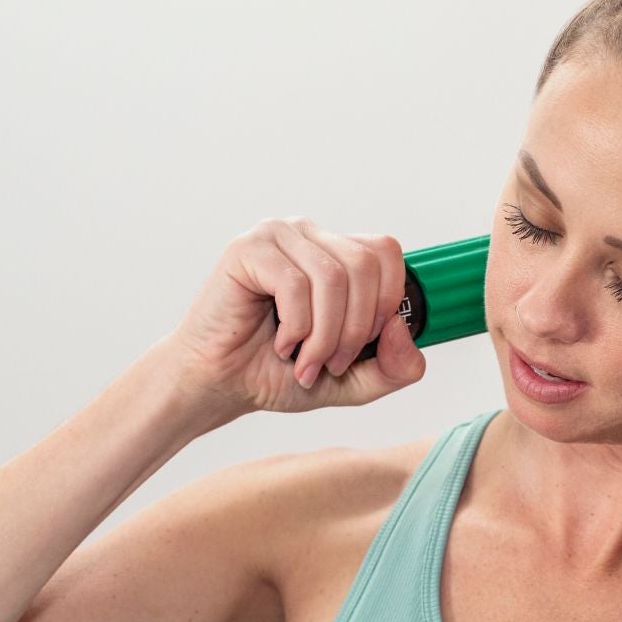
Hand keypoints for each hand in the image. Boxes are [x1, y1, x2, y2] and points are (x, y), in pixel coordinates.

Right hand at [164, 216, 425, 415]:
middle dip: (356, 329)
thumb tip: (402, 327)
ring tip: (304, 361)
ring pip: (334, 277)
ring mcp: (278, 236)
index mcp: (337, 253)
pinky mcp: (248, 249)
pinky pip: (295, 283)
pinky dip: (296, 328)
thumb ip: (394, 367)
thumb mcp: (354, 379)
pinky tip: (280, 344)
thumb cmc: (278, 373)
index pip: (387, 252)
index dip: (385, 304)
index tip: (362, 347)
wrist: (220, 385)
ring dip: (325, 335)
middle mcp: (310, 236)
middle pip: (366, 264)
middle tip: (331, 363)